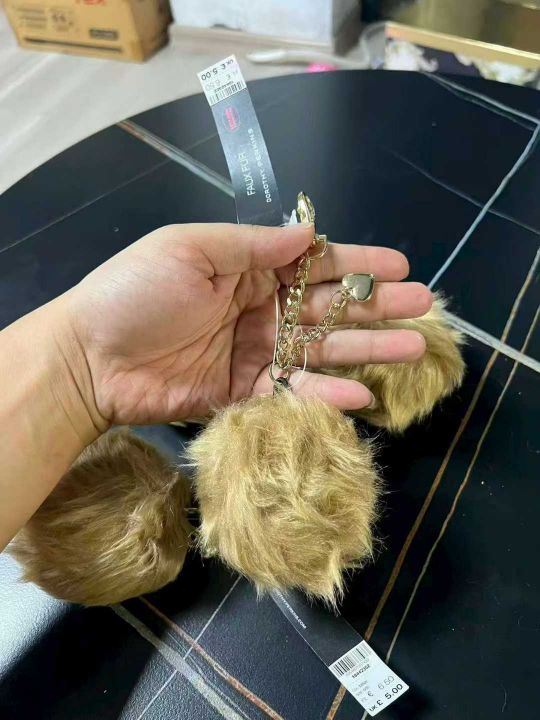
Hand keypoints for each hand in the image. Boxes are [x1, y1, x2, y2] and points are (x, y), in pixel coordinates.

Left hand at [64, 223, 431, 425]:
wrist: (90, 359)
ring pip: (321, 352)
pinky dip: (324, 396)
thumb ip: (252, 246)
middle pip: (329, 308)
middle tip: (423, 307)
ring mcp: (255, 355)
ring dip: (367, 351)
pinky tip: (360, 393)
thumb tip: (310, 231)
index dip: (357, 263)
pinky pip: (292, 394)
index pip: (314, 264)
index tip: (400, 263)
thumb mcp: (190, 250)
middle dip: (377, 306)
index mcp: (248, 270)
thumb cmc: (136, 292)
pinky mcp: (245, 395)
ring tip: (413, 348)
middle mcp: (260, 311)